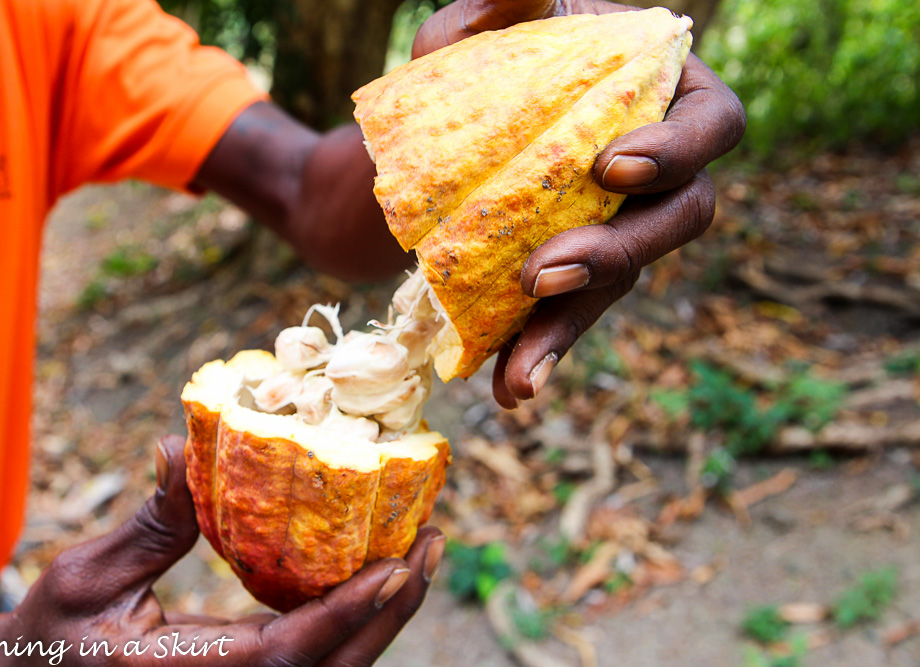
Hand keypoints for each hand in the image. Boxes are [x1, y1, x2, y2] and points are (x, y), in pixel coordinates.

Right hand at [0, 435, 441, 665]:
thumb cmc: (53, 635)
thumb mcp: (87, 577)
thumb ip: (149, 525)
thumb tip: (178, 447)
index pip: (286, 653)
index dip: (346, 613)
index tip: (397, 569)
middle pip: (333, 666)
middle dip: (390, 610)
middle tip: (431, 545)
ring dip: (383, 614)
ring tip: (420, 552)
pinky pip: (316, 658)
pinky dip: (354, 618)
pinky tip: (374, 571)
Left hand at [414, 0, 745, 406]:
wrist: (418, 145)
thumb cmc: (473, 68)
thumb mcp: (480, 28)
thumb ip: (505, 2)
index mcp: (658, 96)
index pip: (709, 123)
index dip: (678, 150)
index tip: (612, 167)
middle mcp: (652, 171)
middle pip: (680, 219)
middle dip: (620, 249)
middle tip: (546, 270)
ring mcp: (613, 230)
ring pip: (622, 285)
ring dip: (572, 327)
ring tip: (522, 372)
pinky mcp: (570, 277)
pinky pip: (568, 319)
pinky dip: (539, 354)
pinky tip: (511, 391)